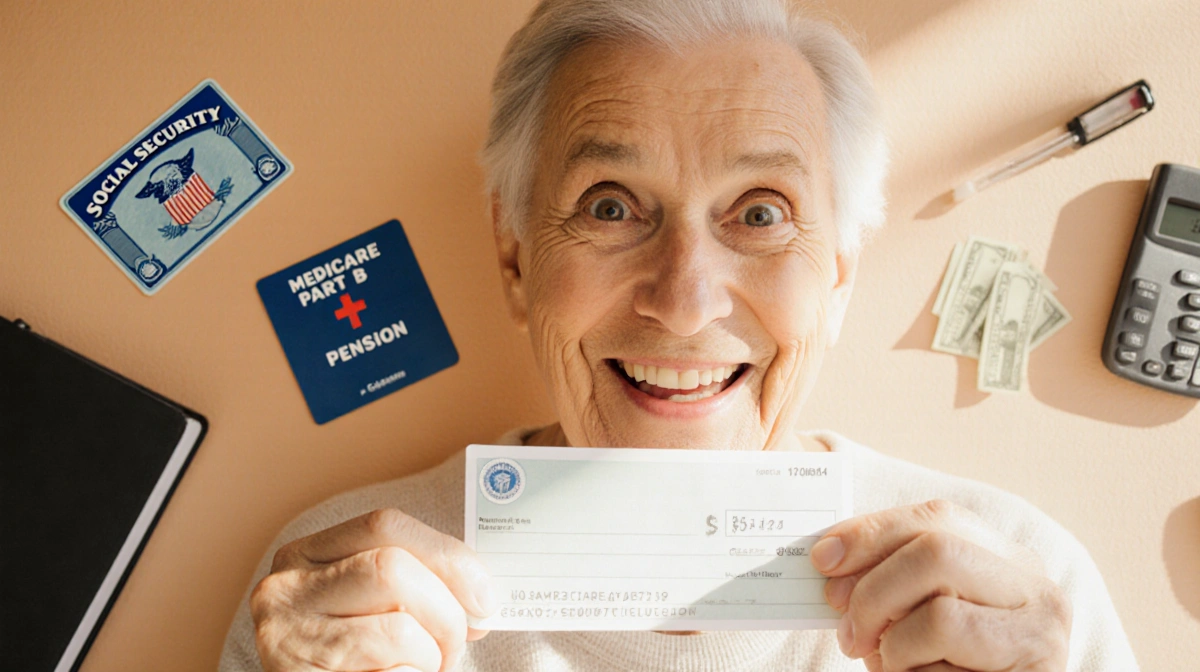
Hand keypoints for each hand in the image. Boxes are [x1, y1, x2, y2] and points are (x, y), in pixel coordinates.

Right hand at [249, 508, 496, 671]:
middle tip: (461, 641)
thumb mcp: (366, 607)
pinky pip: (389, 667)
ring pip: (398, 625)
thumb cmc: (348, 657)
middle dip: (447, 609)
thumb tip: (479, 598)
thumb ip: (410, 586)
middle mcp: (286, 585)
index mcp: (307, 554)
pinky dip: (415, 671)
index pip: (385, 526)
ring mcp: (286, 633)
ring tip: (432, 665)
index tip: (484, 594)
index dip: (446, 554)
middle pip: (393, 568)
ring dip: (432, 651)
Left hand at [812, 499, 1071, 671]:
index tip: (823, 559)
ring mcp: (1041, 631)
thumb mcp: (915, 612)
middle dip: (874, 591)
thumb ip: (888, 579)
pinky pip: (946, 670)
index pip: (935, 518)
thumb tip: (830, 559)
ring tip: (893, 666)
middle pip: (936, 552)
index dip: (871, 533)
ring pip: (940, 615)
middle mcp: (1034, 585)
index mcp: (1003, 556)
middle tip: (848, 634)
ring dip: (895, 647)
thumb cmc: (945, 666)